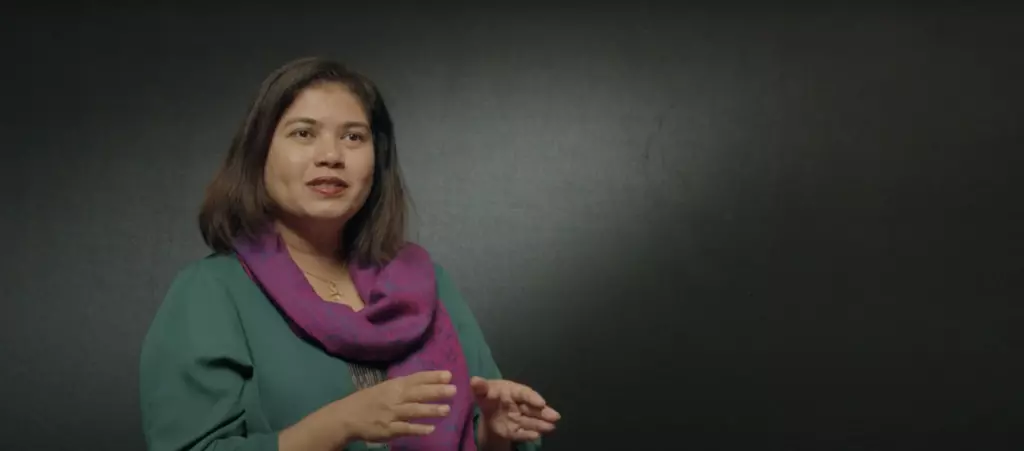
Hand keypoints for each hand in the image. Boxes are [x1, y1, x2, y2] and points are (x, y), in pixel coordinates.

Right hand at [330, 370, 456, 443]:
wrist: (347, 416)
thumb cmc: (369, 400)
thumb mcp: (386, 388)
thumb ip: (404, 386)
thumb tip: (427, 382)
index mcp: (394, 386)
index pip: (416, 379)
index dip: (432, 376)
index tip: (449, 375)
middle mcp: (394, 398)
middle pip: (417, 393)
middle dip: (436, 391)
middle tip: (453, 390)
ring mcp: (391, 414)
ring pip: (413, 411)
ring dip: (430, 410)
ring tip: (447, 410)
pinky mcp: (388, 429)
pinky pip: (405, 429)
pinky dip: (418, 429)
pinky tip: (431, 429)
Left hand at [471, 377, 560, 442]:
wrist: (488, 410)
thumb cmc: (488, 395)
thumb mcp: (482, 390)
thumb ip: (480, 387)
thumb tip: (474, 381)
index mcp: (513, 391)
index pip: (524, 393)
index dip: (533, 397)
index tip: (541, 402)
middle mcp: (520, 404)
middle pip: (533, 409)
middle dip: (544, 413)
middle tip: (555, 417)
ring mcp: (519, 418)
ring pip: (531, 421)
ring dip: (541, 424)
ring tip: (550, 428)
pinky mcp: (515, 430)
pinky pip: (522, 433)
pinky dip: (528, 435)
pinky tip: (536, 436)